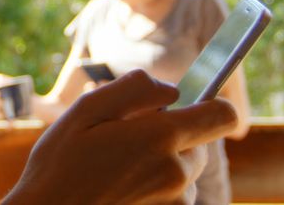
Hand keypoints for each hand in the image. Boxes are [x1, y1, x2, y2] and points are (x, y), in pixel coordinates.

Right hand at [1, 70, 236, 204]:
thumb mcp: (86, 110)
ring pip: (185, 170)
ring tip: (117, 169)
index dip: (211, 104)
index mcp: (160, 138)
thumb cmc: (60, 165)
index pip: (224, 115)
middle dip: (172, 135)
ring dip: (163, 164)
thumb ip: (135, 89)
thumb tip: (172, 90)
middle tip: (127, 139)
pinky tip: (121, 189)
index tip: (190, 105)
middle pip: (200, 142)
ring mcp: (175, 202)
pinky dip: (155, 189)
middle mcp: (176, 173)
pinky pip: (174, 196)